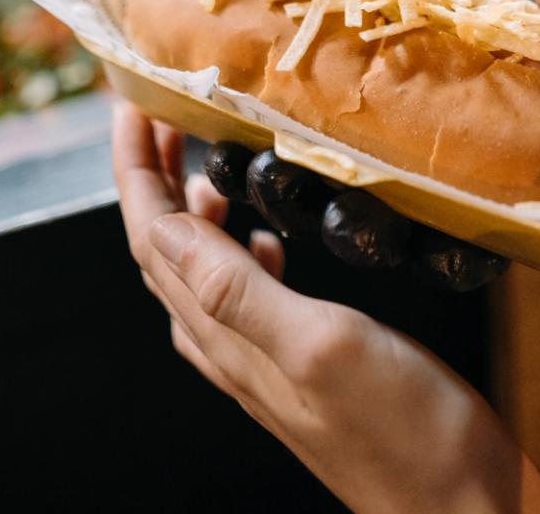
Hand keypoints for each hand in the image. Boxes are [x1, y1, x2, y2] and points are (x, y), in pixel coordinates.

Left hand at [112, 103, 539, 513]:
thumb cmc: (408, 437)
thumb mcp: (322, 346)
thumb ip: (238, 290)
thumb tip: (164, 224)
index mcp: (227, 336)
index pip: (152, 238)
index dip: (134, 168)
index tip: (132, 101)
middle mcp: (234, 350)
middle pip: (165, 250)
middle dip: (152, 178)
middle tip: (163, 112)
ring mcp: (269, 363)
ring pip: (202, 273)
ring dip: (191, 211)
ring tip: (205, 158)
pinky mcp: (309, 369)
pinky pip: (248, 298)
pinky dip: (241, 250)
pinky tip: (271, 237)